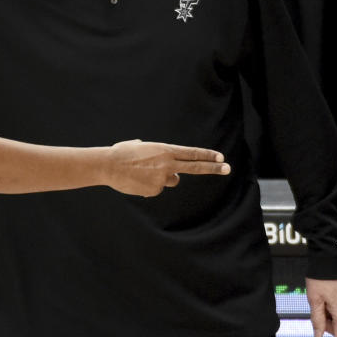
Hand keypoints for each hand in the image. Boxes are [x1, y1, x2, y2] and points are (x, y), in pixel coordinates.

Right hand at [107, 140, 228, 196]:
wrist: (108, 165)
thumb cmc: (123, 152)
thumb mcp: (141, 146)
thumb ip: (155, 152)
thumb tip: (161, 162)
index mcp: (165, 150)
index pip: (191, 153)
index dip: (207, 155)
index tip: (220, 157)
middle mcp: (167, 164)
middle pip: (195, 167)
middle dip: (213, 167)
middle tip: (227, 168)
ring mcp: (162, 179)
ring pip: (171, 180)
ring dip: (162, 177)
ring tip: (143, 172)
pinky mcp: (154, 190)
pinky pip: (157, 188)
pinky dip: (149, 185)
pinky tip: (137, 180)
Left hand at [306, 276, 336, 336]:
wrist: (331, 260)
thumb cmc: (320, 279)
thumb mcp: (314, 300)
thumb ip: (317, 319)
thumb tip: (319, 336)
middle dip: (325, 323)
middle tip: (315, 306)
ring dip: (328, 314)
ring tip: (320, 297)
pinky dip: (332, 308)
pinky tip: (325, 295)